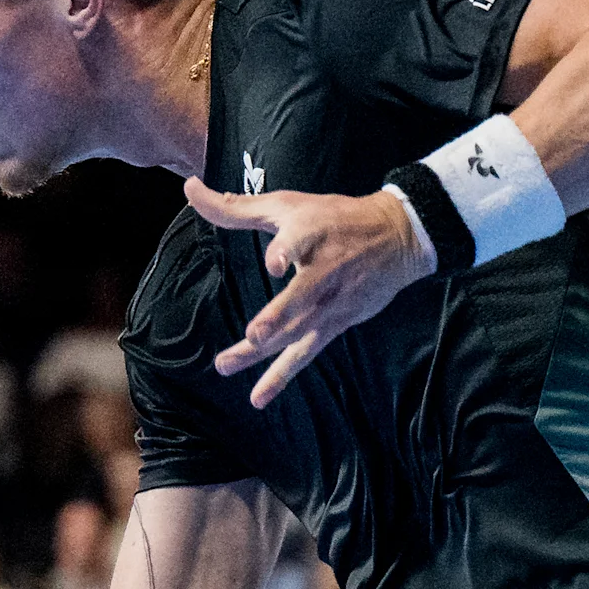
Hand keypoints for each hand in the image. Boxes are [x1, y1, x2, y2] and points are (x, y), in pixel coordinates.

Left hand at [182, 177, 434, 406]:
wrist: (399, 236)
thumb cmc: (333, 217)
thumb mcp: (287, 205)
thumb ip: (236, 207)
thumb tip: (190, 190)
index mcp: (313, 234)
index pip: (301, 242)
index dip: (287, 251)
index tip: (276, 261)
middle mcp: (326, 271)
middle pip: (301, 297)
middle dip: (279, 316)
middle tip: (254, 334)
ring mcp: (333, 302)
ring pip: (297, 330)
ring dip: (264, 352)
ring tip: (226, 364)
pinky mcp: (336, 323)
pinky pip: (306, 353)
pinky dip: (282, 375)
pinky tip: (258, 397)